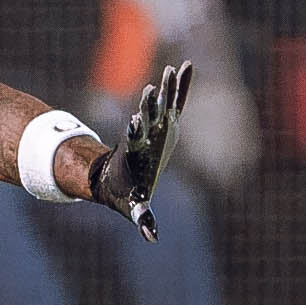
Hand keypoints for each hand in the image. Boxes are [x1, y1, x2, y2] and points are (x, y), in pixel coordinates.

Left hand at [83, 63, 190, 238]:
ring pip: (162, 103)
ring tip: (172, 69)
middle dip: (149, 104)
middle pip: (146, 115)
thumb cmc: (126, 194)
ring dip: (167, 87)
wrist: (116, 177)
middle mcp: (144, 134)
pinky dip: (183, 85)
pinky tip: (188, 65)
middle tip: (151, 89)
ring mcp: (156, 126)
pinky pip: (178, 101)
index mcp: (136, 151)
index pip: (133, 137)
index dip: (134, 129)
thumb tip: (151, 239)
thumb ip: (143, 218)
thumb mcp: (135, 207)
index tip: (133, 119)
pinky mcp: (168, 122)